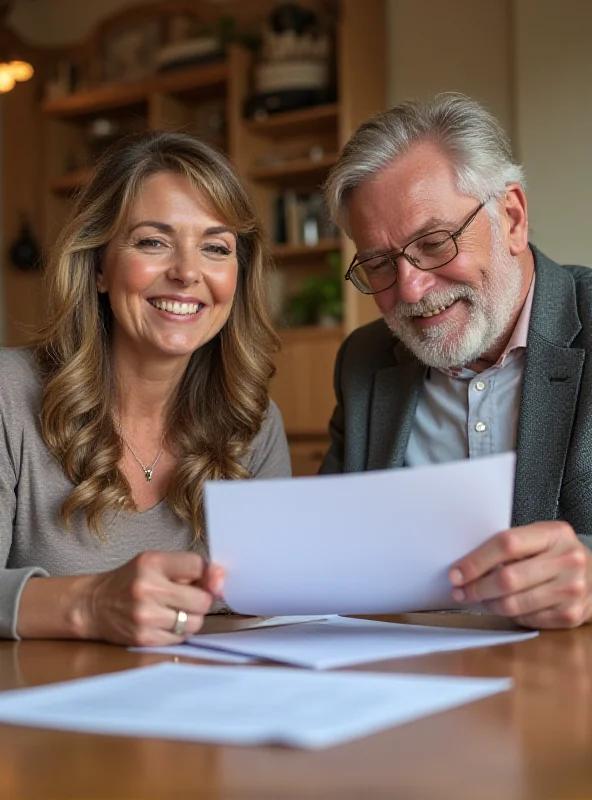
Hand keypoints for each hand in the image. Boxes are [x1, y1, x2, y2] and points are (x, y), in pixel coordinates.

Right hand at [78, 551, 224, 645]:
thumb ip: (188, 568)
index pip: (199, 566)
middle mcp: (148, 588)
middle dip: (200, 600)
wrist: (93, 605)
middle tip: (187, 598)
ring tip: (174, 611)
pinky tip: (164, 623)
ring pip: (195, 622)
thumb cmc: (129, 581)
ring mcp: (145, 616)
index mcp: (152, 562)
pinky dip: (178, 632)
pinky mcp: (144, 638)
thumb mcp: (155, 562)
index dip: (207, 575)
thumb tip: (221, 581)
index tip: (204, 579)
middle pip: (202, 600)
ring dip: (191, 618)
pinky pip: (180, 638)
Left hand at [449, 521, 591, 628]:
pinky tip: (505, 606)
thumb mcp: (540, 538)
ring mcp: (572, 590)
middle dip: (476, 588)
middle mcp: (568, 560)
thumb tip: (466, 564)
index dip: (476, 560)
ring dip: (488, 604)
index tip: (456, 572)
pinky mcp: (571, 615)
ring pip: (514, 604)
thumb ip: (510, 546)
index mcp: (555, 534)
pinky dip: (510, 615)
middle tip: (460, 591)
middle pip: (508, 579)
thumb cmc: (556, 554)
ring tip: (478, 599)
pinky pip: (527, 619)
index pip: (507, 544)